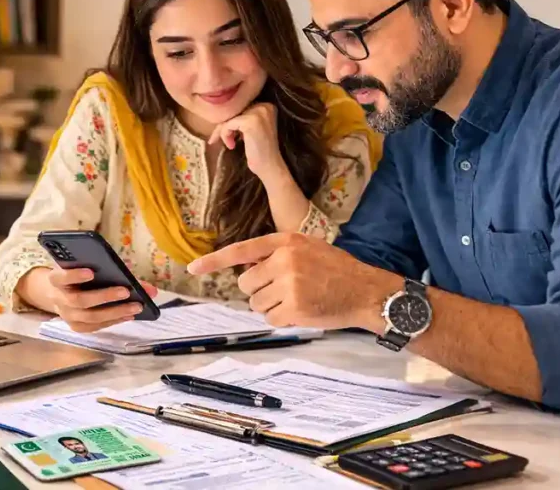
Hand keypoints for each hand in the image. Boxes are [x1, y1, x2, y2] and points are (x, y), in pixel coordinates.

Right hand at [29, 267, 158, 332]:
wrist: (58, 293)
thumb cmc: (77, 276)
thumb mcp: (84, 266)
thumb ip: (110, 269)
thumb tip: (147, 287)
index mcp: (56, 280)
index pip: (60, 277)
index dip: (74, 275)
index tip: (91, 272)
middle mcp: (59, 299)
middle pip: (79, 301)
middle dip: (104, 296)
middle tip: (125, 291)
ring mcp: (67, 316)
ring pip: (90, 317)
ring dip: (115, 312)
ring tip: (136, 306)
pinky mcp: (77, 327)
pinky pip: (96, 326)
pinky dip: (114, 320)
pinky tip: (129, 314)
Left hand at [186, 233, 399, 331]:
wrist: (367, 291)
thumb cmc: (336, 270)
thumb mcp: (307, 248)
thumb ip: (277, 254)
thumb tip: (246, 268)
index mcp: (285, 241)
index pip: (241, 250)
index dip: (214, 260)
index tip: (192, 268)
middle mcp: (284, 260)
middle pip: (245, 284)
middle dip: (259, 290)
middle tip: (284, 290)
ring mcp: (289, 284)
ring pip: (256, 303)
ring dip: (271, 306)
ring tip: (297, 299)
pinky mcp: (294, 307)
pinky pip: (270, 318)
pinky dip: (281, 319)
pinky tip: (300, 311)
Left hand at [209, 102, 283, 182]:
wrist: (269, 166)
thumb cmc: (260, 151)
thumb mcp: (252, 129)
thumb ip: (242, 119)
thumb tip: (222, 114)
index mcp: (267, 106)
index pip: (240, 108)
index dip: (230, 121)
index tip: (225, 133)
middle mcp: (264, 106)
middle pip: (234, 111)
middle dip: (224, 126)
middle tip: (216, 138)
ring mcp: (258, 113)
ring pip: (229, 118)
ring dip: (224, 132)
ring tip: (229, 144)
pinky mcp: (250, 122)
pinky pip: (228, 124)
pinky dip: (225, 135)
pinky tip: (231, 146)